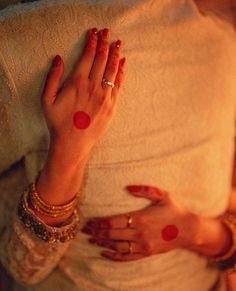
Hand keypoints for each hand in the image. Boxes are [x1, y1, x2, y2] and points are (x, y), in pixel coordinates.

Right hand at [41, 27, 125, 164]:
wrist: (73, 143)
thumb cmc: (58, 122)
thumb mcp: (46, 99)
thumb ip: (52, 77)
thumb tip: (58, 58)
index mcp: (77, 82)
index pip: (88, 56)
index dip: (92, 42)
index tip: (94, 33)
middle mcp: (93, 86)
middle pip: (101, 60)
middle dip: (105, 43)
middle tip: (107, 32)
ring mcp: (104, 96)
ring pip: (112, 70)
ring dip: (115, 55)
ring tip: (118, 43)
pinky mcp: (112, 106)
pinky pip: (119, 85)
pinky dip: (122, 72)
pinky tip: (123, 63)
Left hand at [82, 185, 196, 261]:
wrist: (189, 230)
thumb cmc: (174, 210)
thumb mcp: (162, 195)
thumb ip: (145, 190)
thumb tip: (127, 187)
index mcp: (140, 218)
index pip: (114, 222)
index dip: (100, 223)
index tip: (90, 221)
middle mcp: (139, 233)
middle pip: (112, 234)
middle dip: (97, 232)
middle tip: (84, 230)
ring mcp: (142, 245)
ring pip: (117, 246)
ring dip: (102, 243)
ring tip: (91, 240)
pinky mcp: (146, 253)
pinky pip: (127, 256)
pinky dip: (114, 256)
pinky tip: (105, 253)